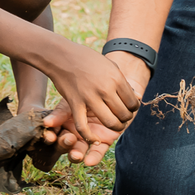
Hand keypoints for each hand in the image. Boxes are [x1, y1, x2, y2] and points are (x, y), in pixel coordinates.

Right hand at [43, 50, 149, 166]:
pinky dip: (89, 136)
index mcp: (116, 78)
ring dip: (114, 127)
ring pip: (110, 122)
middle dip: (125, 119)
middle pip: (123, 114)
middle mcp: (105, 89)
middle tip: (121, 118)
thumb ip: (120, 81)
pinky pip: (83, 127)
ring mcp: (90, 97)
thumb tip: (133, 96)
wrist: (62, 55)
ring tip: (113, 125)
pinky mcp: (75, 104)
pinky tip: (94, 138)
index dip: (133, 108)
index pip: (133, 102)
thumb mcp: (110, 65)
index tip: (128, 109)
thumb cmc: (87, 59)